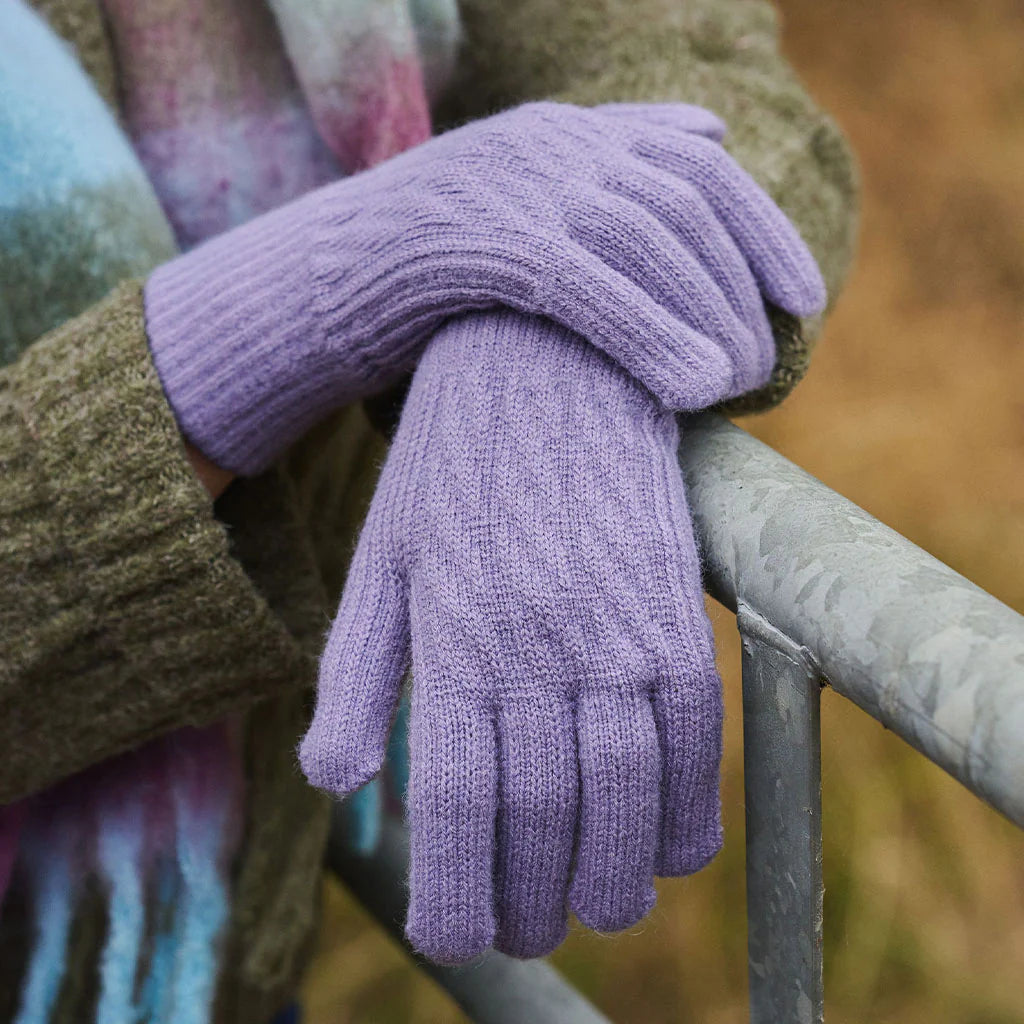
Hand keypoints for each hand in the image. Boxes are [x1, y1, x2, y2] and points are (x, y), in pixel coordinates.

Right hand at [145, 100, 823, 475]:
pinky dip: (649, 333)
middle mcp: (546, 142)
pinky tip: (695, 388)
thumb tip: (701, 160)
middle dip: (739, 285)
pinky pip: (585, 280)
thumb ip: (603, 205)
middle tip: (768, 361)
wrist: (312, 291)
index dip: (761, 230)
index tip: (806, 297)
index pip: (695, 165)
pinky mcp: (475, 235)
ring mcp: (509, 180)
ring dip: (704, 315)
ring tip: (740, 386)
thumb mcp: (523, 233)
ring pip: (642, 237)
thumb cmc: (427, 285)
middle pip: (681, 201)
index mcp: (562, 137)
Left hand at [299, 308, 725, 961]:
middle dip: (539, 898)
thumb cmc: (453, 464)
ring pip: (628, 791)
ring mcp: (614, 625)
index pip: (458, 806)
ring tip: (602, 908)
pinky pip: (694, 731)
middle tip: (532, 929)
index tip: (461, 933)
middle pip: (547, 815)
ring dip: (618, 874)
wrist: (548, 357)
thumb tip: (339, 780)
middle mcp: (535, 645)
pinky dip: (688, 806)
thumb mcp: (384, 555)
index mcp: (452, 639)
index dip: (463, 893)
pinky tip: (668, 844)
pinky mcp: (672, 605)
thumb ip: (355, 672)